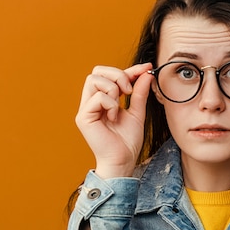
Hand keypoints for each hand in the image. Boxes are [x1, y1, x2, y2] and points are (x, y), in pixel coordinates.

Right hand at [75, 63, 152, 178]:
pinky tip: (114, 117)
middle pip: (97, 71)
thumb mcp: (138, 112)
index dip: (129, 69)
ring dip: (113, 89)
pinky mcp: (83, 117)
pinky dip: (110, 103)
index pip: (110, 75)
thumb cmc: (128, 141)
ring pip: (93, 79)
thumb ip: (140, 92)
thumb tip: (145, 73)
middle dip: (118, 75)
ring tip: (120, 106)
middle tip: (129, 91)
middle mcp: (91, 102)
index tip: (146, 68)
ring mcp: (85, 109)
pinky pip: (97, 97)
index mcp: (102, 100)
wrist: (124, 161)